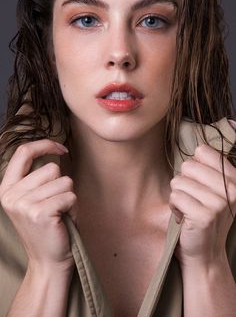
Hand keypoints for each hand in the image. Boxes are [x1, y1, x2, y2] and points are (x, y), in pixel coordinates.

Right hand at [0, 139, 77, 270]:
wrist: (49, 260)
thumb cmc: (48, 226)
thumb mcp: (34, 199)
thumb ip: (37, 177)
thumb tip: (56, 151)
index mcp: (8, 188)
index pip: (23, 152)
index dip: (45, 145)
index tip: (62, 148)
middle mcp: (11, 195)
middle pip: (52, 168)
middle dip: (61, 185)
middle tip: (55, 206)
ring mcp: (23, 204)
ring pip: (64, 181)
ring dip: (68, 197)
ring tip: (59, 213)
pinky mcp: (39, 213)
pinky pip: (70, 195)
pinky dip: (73, 207)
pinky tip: (63, 220)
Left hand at [169, 144, 235, 266]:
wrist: (206, 254)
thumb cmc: (205, 217)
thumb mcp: (215, 191)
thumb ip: (209, 170)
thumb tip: (195, 149)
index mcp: (235, 179)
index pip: (203, 151)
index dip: (194, 166)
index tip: (199, 183)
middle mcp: (231, 189)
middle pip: (188, 165)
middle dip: (184, 183)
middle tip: (193, 200)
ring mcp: (219, 202)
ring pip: (178, 181)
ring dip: (178, 196)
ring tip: (189, 209)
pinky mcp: (204, 215)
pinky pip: (175, 196)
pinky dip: (174, 207)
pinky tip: (184, 218)